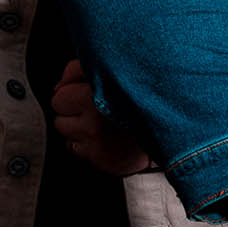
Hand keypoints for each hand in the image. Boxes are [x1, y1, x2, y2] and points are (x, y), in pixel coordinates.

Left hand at [51, 60, 151, 175]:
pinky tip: (101, 137)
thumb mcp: (118, 72)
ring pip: (62, 127)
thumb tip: (58, 85)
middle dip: (72, 106)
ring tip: (100, 122)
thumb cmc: (142, 102)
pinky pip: (72, 147)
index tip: (89, 91)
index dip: (74, 88)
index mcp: (102, 89)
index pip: (62, 88)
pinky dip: (82, 143)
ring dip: (76, 125)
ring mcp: (95, 137)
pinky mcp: (96, 157)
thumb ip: (82, 69)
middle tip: (95, 107)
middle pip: (58, 105)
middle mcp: (96, 114)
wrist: (169, 134)